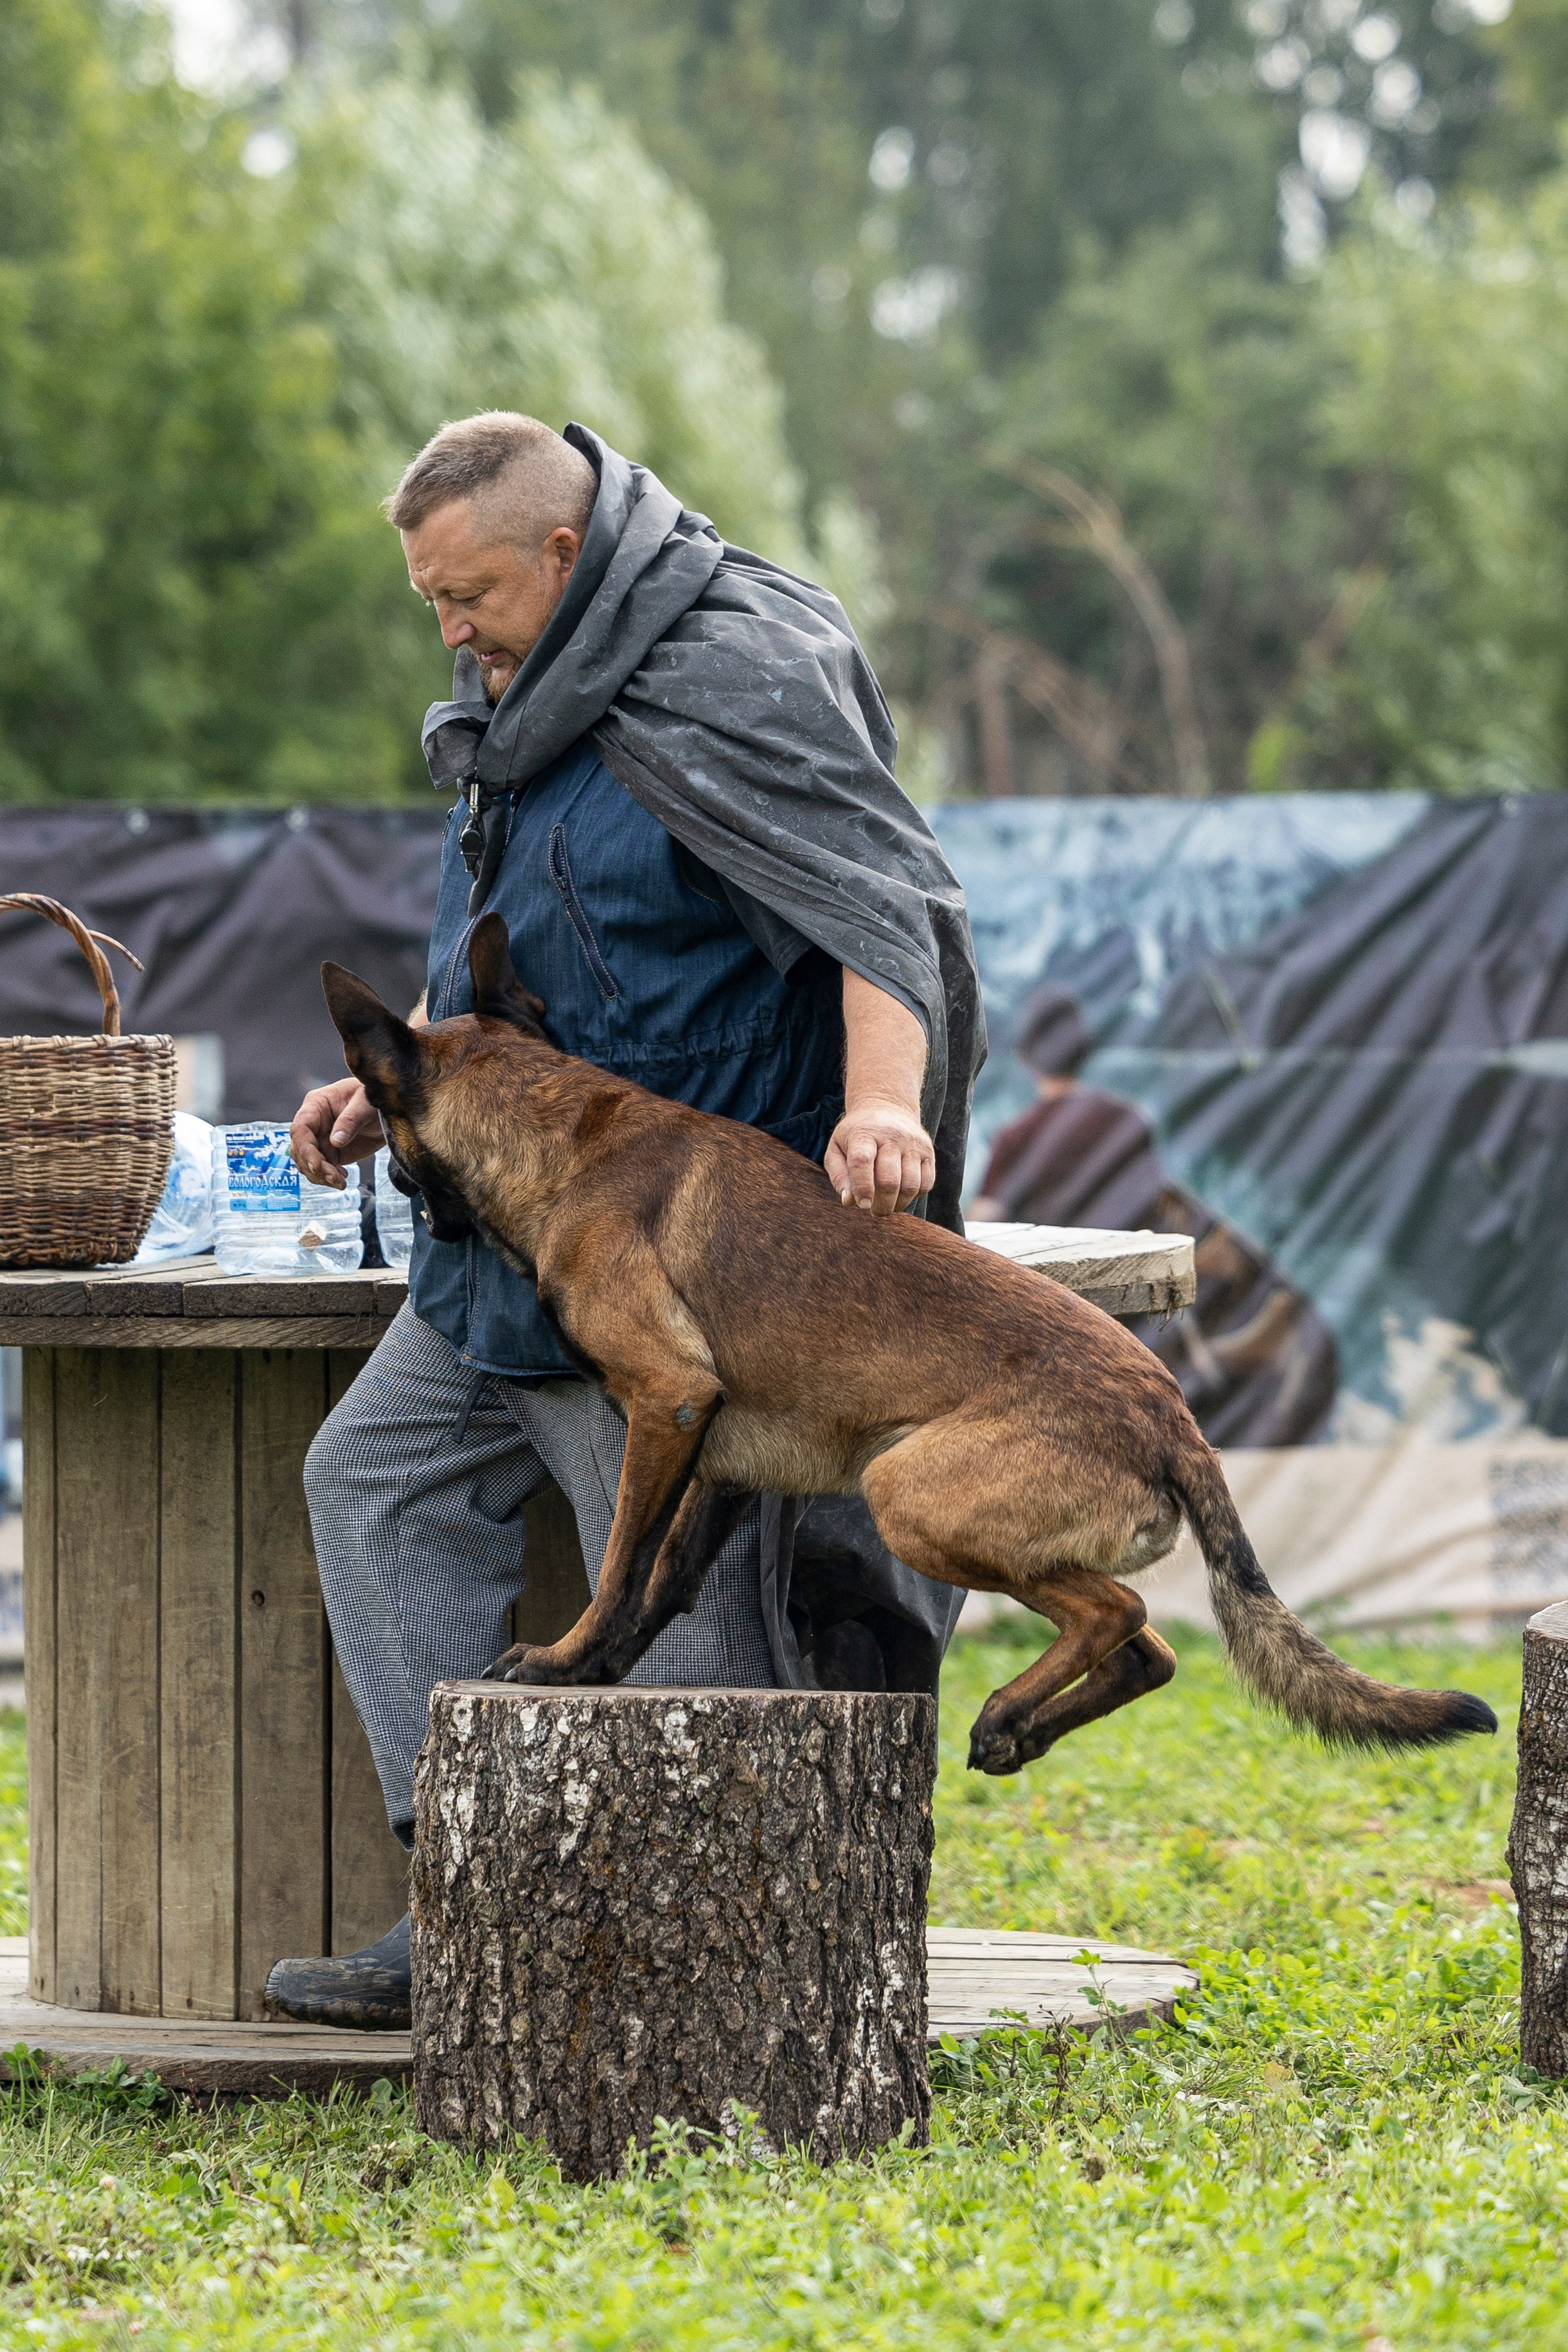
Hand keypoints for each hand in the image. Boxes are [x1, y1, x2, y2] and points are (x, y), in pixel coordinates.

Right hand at [289, 1076, 382, 1190]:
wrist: (387, 1111)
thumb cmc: (373, 1099)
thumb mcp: (366, 1104)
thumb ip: (351, 1120)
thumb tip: (336, 1141)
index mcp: (316, 1105)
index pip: (300, 1128)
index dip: (305, 1149)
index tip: (316, 1165)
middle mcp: (314, 1124)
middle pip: (301, 1149)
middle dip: (314, 1167)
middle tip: (333, 1178)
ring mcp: (320, 1139)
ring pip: (307, 1163)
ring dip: (320, 1176)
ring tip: (339, 1181)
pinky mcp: (331, 1153)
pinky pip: (321, 1169)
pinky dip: (328, 1178)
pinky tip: (342, 1180)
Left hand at [825, 1096, 935, 1215]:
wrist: (887, 1107)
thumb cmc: (857, 1135)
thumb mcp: (837, 1148)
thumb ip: (839, 1176)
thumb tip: (849, 1201)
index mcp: (864, 1133)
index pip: (862, 1161)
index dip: (862, 1187)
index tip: (863, 1205)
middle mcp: (891, 1136)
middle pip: (889, 1180)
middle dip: (881, 1205)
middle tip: (874, 1210)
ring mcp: (913, 1144)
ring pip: (910, 1185)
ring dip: (898, 1204)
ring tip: (887, 1205)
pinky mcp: (928, 1152)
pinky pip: (926, 1183)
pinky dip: (914, 1196)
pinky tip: (901, 1194)